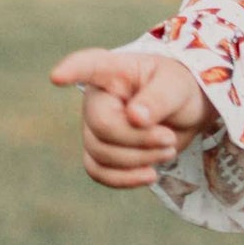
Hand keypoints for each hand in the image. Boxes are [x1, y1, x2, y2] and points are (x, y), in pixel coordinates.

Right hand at [49, 46, 219, 189]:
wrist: (186, 113)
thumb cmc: (179, 89)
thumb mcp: (177, 87)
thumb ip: (158, 99)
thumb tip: (134, 117)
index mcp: (112, 70)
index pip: (88, 66)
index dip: (72, 70)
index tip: (57, 76)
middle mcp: (97, 98)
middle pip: (102, 127)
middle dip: (139, 140)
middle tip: (169, 139)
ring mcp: (94, 126)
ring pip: (101, 154)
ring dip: (139, 159)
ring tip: (168, 149)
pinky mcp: (100, 151)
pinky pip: (98, 172)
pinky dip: (125, 179)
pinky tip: (150, 175)